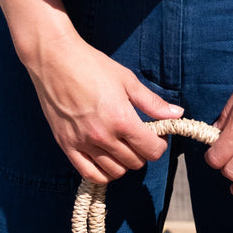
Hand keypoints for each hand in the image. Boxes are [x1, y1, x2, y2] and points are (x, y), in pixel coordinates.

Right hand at [24, 32, 183, 182]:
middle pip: (135, 162)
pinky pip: (89, 174)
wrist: (55, 59)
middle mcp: (103, 136)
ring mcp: (83, 143)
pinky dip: (102, 173)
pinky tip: (106, 159)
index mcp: (121, 119)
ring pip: (114, 171)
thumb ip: (152, 102)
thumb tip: (177, 114)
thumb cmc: (92, 65)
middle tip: (139, 137)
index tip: (156, 136)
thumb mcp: (126, 80)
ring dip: (124, 163)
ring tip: (122, 146)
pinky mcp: (66, 145)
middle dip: (142, 152)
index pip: (151, 150)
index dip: (159, 145)